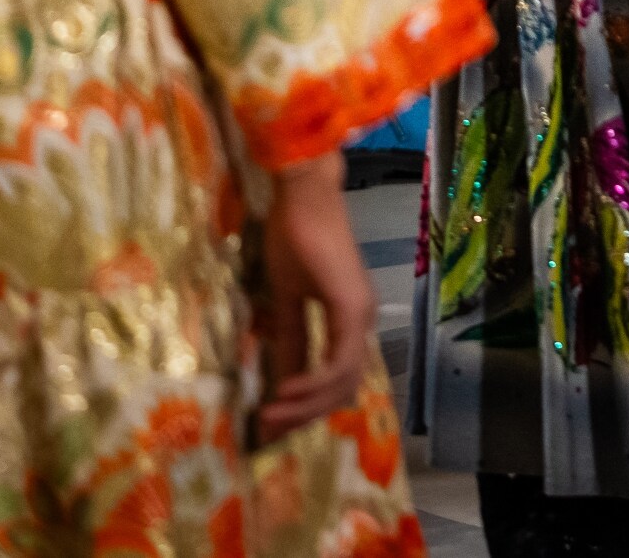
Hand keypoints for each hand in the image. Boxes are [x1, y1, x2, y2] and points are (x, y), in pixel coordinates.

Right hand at [252, 152, 377, 442]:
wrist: (304, 200)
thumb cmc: (294, 240)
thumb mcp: (285, 302)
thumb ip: (290, 340)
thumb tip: (279, 380)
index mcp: (349, 319)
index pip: (336, 377)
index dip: (306, 407)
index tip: (270, 425)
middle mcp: (361, 320)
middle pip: (342, 387)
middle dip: (305, 413)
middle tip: (267, 428)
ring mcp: (360, 314)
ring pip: (343, 380)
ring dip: (306, 404)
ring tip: (270, 414)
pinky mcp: (351, 306)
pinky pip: (339, 360)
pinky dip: (314, 383)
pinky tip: (286, 390)